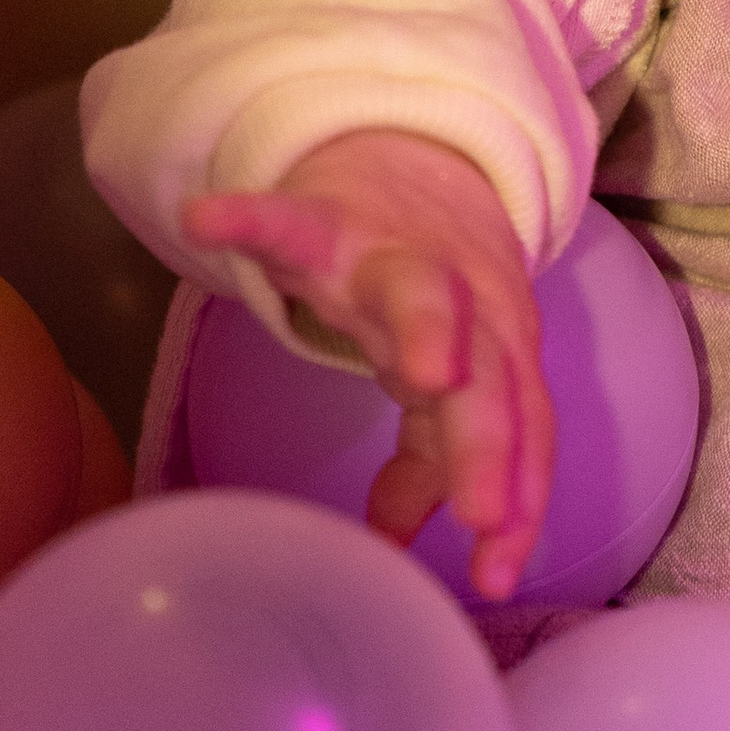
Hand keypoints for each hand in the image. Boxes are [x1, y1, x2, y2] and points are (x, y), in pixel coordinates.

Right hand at [182, 130, 554, 599]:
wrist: (414, 160)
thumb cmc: (430, 291)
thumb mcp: (442, 377)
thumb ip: (430, 457)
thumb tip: (398, 544)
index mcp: (493, 348)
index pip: (520, 426)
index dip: (516, 494)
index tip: (495, 571)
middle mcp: (462, 302)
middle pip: (488, 374)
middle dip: (487, 440)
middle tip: (483, 512)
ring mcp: (392, 255)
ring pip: (421, 291)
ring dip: (433, 327)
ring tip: (431, 371)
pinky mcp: (325, 215)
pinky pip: (286, 219)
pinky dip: (249, 219)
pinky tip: (209, 220)